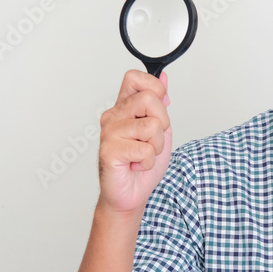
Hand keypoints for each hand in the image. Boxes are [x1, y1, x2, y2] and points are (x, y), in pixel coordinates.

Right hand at [96, 69, 171, 214]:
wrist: (131, 194)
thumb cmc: (141, 164)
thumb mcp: (159, 130)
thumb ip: (160, 104)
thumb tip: (163, 77)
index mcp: (124, 108)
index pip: (135, 78)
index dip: (154, 88)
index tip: (158, 109)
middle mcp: (114, 116)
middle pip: (149, 99)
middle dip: (162, 123)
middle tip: (152, 140)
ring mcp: (109, 133)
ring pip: (152, 126)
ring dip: (156, 147)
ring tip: (142, 155)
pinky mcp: (109, 151)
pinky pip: (145, 149)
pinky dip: (148, 162)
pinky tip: (136, 165)